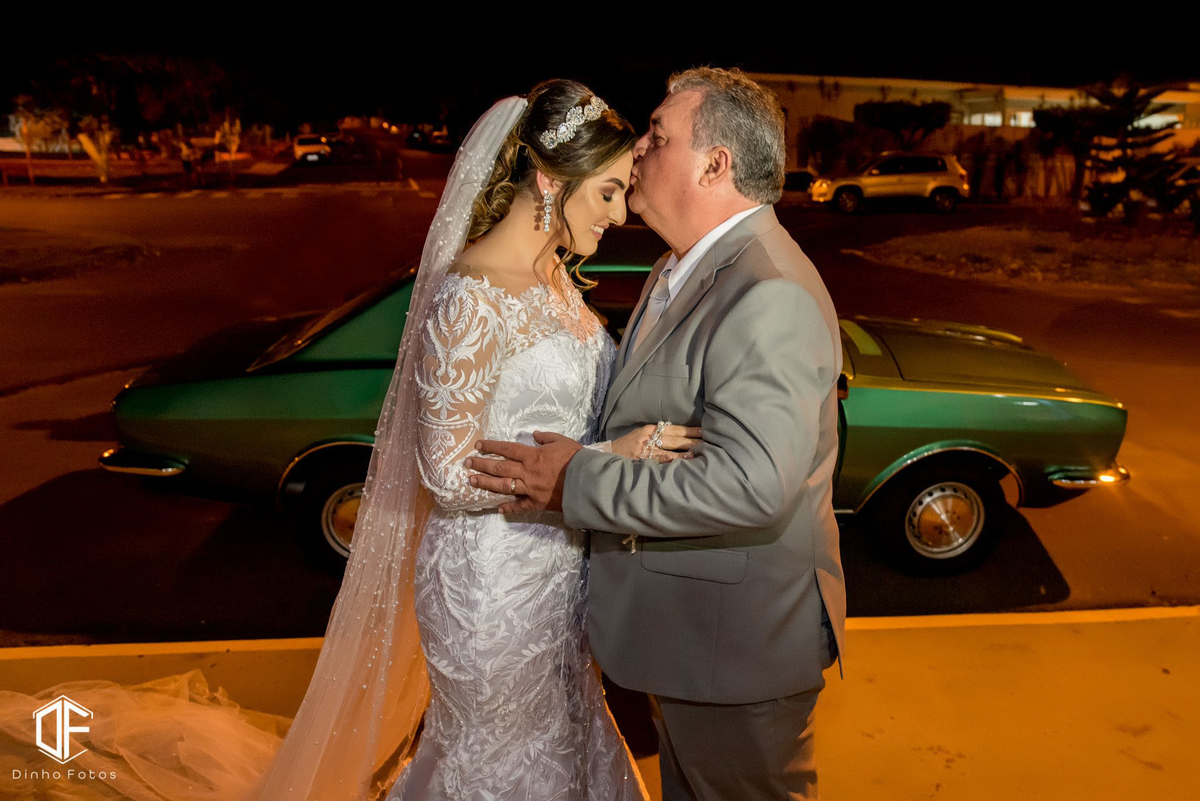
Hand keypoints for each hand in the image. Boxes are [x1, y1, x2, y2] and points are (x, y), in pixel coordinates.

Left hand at [466, 431, 582, 513]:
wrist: (588, 482)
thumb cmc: (576, 459)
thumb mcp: (562, 441)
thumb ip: (546, 437)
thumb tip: (534, 435)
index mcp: (532, 455)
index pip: (506, 449)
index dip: (491, 446)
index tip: (478, 445)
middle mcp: (526, 472)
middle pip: (499, 467)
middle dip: (481, 464)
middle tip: (467, 463)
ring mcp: (530, 489)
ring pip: (503, 485)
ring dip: (486, 483)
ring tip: (472, 481)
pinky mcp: (537, 503)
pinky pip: (520, 506)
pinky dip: (509, 508)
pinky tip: (498, 508)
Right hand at [611, 424, 701, 462]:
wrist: (606, 454)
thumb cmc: (626, 447)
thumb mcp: (640, 436)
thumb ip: (656, 436)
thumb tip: (677, 438)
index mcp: (650, 429)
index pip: (674, 428)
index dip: (689, 430)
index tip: (703, 431)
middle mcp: (648, 436)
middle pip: (674, 438)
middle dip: (691, 439)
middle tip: (707, 441)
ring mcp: (643, 448)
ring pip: (666, 449)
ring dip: (681, 452)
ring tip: (695, 453)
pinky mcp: (639, 459)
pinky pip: (655, 459)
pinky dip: (665, 460)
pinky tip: (675, 461)